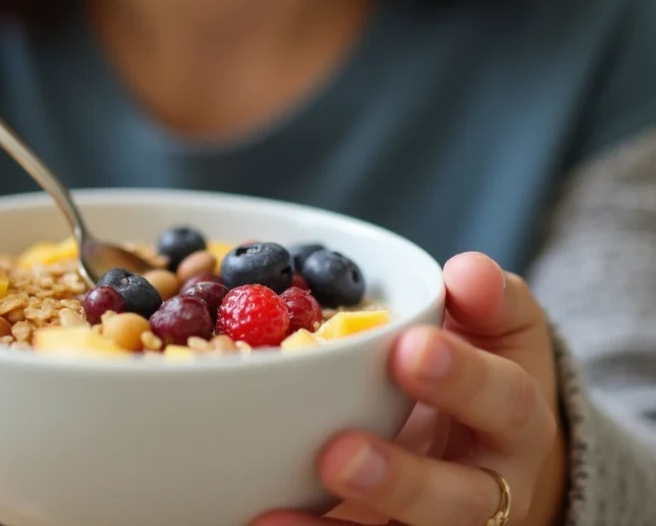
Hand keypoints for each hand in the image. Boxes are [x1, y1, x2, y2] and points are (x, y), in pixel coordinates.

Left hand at [254, 253, 566, 525]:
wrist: (492, 447)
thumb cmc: (483, 368)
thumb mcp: (499, 328)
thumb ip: (486, 299)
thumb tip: (469, 272)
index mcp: (515, 420)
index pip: (503, 402)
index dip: (462, 380)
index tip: (409, 348)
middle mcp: (488, 487)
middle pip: (457, 499)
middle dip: (399, 479)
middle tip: (340, 453)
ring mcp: (438, 524)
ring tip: (276, 516)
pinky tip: (258, 521)